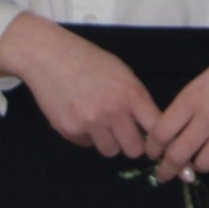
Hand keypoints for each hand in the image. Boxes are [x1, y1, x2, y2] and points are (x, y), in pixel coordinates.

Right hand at [0, 14, 161, 156]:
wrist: (50, 56)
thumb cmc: (89, 60)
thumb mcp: (122, 73)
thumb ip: (135, 99)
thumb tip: (146, 126)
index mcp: (131, 94)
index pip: (156, 128)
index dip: (158, 138)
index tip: (154, 142)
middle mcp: (113, 112)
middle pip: (134, 149)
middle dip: (132, 144)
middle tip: (125, 136)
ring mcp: (90, 123)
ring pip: (110, 151)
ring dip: (109, 142)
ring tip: (101, 124)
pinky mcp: (69, 130)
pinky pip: (86, 144)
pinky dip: (86, 136)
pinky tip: (80, 116)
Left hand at [149, 17, 208, 181]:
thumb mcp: (207, 77)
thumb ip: (189, 104)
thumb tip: (173, 131)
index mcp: (192, 97)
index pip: (160, 133)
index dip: (153, 148)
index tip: (154, 153)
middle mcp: (208, 117)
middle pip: (177, 155)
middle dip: (167, 169)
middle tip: (166, 173)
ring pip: (202, 165)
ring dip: (199, 165)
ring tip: (202, 157)